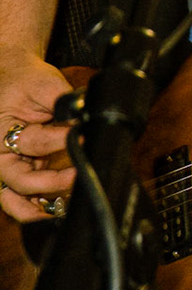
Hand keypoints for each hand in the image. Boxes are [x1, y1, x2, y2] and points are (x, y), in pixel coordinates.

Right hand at [0, 46, 76, 223]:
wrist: (13, 80)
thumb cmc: (25, 83)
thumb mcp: (44, 86)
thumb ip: (64, 103)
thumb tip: (86, 118)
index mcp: (1, 134)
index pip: (32, 142)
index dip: (59, 141)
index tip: (82, 136)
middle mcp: (0, 156)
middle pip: (18, 181)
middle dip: (49, 182)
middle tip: (78, 175)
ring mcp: (8, 168)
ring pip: (14, 200)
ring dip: (37, 208)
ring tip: (63, 207)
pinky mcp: (20, 173)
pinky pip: (23, 199)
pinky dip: (38, 207)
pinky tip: (59, 208)